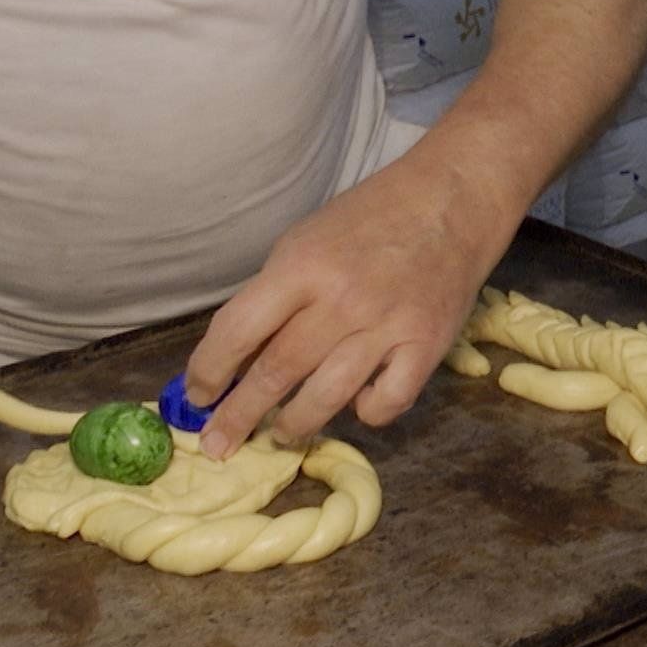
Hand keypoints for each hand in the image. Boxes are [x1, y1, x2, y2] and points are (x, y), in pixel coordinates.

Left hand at [183, 139, 521, 458]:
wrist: (449, 202)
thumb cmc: (369, 220)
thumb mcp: (307, 239)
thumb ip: (276, 294)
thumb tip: (239, 355)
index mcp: (302, 266)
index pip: (239, 329)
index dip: (210, 369)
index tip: (197, 396)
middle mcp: (341, 300)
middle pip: (277, 371)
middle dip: (240, 415)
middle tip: (220, 445)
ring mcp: (387, 326)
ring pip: (328, 396)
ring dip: (296, 425)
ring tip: (281, 435)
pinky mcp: (426, 347)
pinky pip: (388, 401)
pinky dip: (368, 412)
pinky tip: (358, 405)